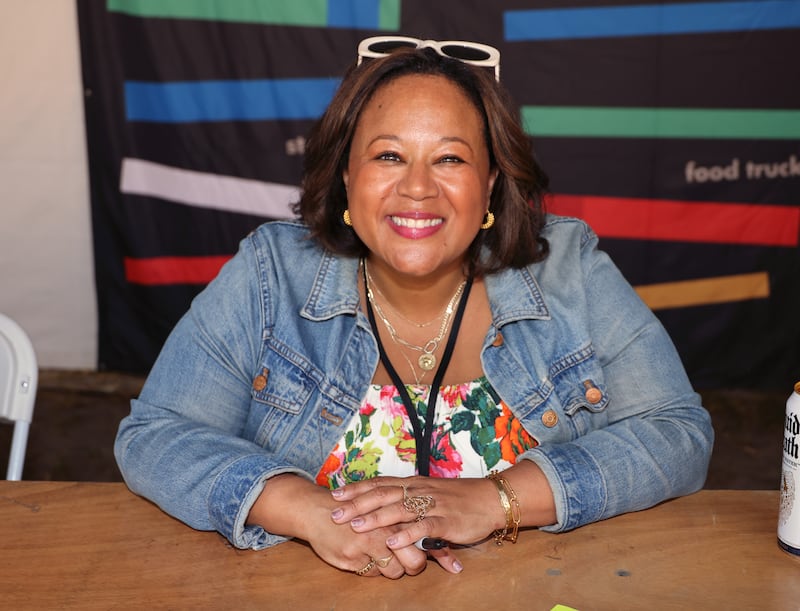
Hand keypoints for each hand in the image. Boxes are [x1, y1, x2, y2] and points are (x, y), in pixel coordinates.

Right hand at [246, 474, 425, 577]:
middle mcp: (386, 527)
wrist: (319, 510)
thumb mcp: (382, 511)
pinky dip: (374, 570)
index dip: (442, 553)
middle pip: (414, 560)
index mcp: (397, 513)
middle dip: (416, 567)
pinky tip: (366, 559)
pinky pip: (373, 573)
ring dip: (393, 570)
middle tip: (412, 566)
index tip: (454, 566)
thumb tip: (429, 539)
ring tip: (383, 559)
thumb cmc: (354, 510)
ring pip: (394, 571)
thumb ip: (403, 523)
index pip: (426, 536)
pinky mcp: (354, 555)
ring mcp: (370, 542)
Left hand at [329, 475, 503, 572]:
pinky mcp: (446, 521)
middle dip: (357, 504)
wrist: (491, 499)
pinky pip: (424, 526)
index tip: (335, 494)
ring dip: (376, 518)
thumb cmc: (460, 498)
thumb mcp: (431, 493)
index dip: (357, 489)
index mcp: (414, 484)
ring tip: (357, 526)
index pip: (380, 483)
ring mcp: (433, 505)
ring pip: (400, 509)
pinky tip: (392, 541)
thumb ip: (410, 498)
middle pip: (383, 494)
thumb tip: (386, 504)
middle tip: (335, 513)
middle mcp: (419, 491)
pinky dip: (406, 534)